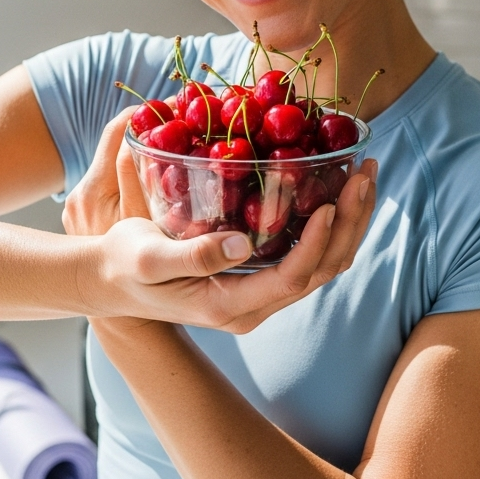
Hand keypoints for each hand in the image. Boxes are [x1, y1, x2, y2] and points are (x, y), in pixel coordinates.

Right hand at [64, 110, 377, 332]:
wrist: (114, 282)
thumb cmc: (126, 265)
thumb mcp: (147, 258)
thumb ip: (191, 255)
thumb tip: (242, 242)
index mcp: (230, 306)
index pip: (292, 278)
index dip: (317, 242)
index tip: (330, 201)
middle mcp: (255, 307)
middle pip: (321, 271)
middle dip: (350, 222)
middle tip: (364, 171)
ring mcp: (261, 294)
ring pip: (323, 264)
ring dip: (350, 220)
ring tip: (364, 172)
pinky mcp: (261, 277)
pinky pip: (310, 254)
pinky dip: (332, 222)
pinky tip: (338, 186)